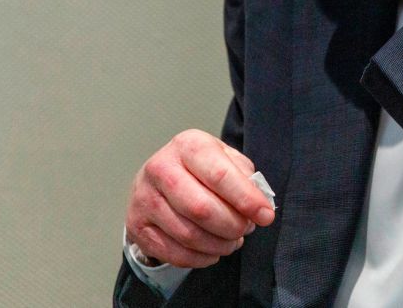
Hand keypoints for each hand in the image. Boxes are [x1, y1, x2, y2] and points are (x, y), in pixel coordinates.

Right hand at [125, 129, 274, 268]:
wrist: (159, 176)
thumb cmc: (200, 167)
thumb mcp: (225, 158)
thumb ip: (245, 177)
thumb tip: (259, 205)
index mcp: (188, 145)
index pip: (220, 175)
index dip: (246, 200)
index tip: (266, 216)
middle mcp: (160, 168)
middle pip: (202, 209)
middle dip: (232, 225)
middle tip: (246, 229)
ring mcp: (144, 198)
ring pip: (188, 234)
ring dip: (219, 244)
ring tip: (233, 240)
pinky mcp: (137, 226)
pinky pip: (173, 253)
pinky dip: (200, 258)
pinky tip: (213, 251)